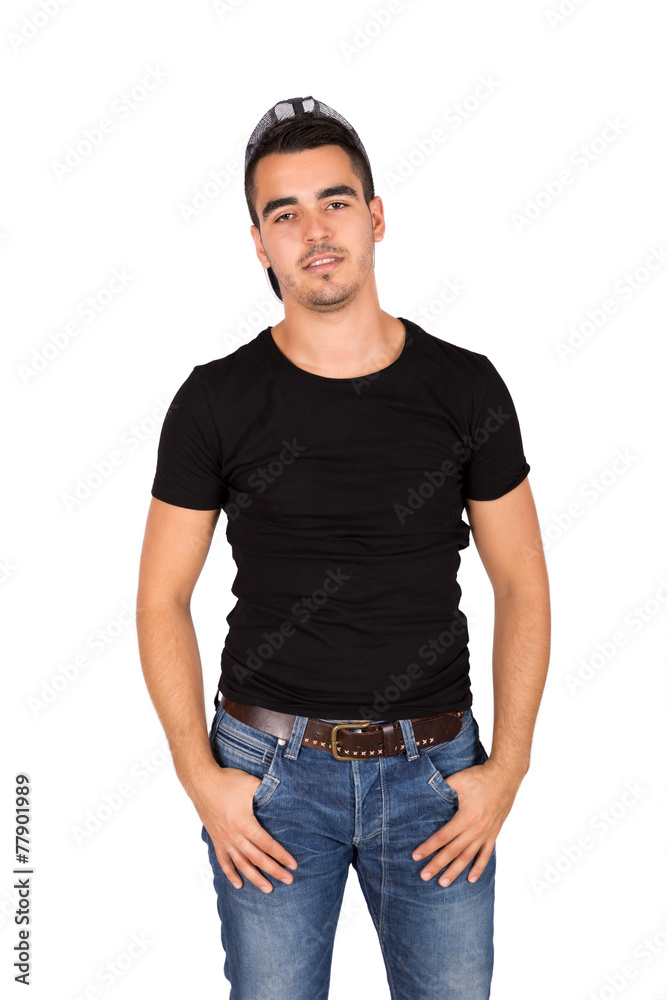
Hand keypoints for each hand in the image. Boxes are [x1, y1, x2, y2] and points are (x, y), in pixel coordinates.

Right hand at [191, 763, 297, 892]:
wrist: (202, 782)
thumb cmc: (227, 781)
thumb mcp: (251, 783)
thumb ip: (267, 791)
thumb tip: (282, 795)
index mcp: (244, 822)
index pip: (267, 844)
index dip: (281, 855)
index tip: (293, 865)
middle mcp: (234, 835)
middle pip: (257, 858)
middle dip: (274, 870)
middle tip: (288, 880)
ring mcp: (224, 839)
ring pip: (241, 864)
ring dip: (255, 878)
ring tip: (268, 889)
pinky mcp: (216, 839)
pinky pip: (223, 861)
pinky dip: (230, 874)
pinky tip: (238, 884)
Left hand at [411, 758, 521, 886]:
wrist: (505, 776)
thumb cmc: (480, 777)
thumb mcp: (457, 780)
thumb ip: (441, 788)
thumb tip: (424, 793)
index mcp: (466, 817)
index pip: (443, 836)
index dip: (428, 847)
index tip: (416, 856)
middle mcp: (477, 829)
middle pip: (453, 851)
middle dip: (438, 865)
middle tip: (424, 876)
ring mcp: (486, 833)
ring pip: (468, 857)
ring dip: (455, 871)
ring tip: (443, 883)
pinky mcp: (494, 833)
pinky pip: (486, 854)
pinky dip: (479, 867)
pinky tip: (471, 879)